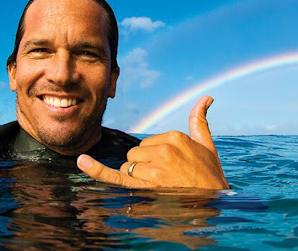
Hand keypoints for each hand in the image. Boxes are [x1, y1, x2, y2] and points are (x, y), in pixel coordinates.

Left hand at [77, 96, 229, 189]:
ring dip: (136, 177)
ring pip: (128, 168)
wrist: (215, 201)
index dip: (155, 156)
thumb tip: (207, 97)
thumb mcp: (207, 145)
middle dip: (143, 165)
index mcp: (175, 137)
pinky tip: (83, 162)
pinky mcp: (146, 186)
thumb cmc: (210, 175)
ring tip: (157, 185)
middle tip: (163, 177)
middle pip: (135, 154)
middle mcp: (163, 151)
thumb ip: (200, 120)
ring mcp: (154, 169)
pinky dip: (97, 170)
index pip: (148, 143)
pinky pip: (115, 177)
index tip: (170, 166)